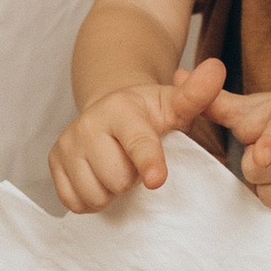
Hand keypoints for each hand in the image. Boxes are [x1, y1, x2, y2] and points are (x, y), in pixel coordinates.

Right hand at [49, 56, 227, 212]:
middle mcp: (89, 123)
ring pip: (94, 194)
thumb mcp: (174, 103)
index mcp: (122, 109)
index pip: (137, 142)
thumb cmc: (148, 113)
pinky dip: (90, 199)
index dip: (148, 162)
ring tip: (117, 169)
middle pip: (116, 179)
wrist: (108, 108)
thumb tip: (216, 68)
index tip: (156, 179)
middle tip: (134, 162)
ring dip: (111, 191)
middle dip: (131, 179)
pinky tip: (99, 178)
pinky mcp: (53, 160)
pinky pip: (74, 201)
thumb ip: (197, 93)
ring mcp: (67, 143)